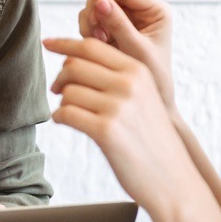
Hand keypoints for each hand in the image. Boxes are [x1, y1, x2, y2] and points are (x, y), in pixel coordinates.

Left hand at [42, 34, 202, 210]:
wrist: (173, 179)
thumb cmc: (153, 139)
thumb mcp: (144, 97)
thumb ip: (117, 76)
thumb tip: (73, 60)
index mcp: (139, 70)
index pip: (91, 46)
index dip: (64, 43)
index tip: (47, 43)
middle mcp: (129, 84)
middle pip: (75, 65)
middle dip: (60, 77)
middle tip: (56, 89)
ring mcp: (118, 107)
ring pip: (68, 91)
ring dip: (62, 102)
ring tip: (70, 113)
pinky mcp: (106, 131)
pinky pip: (66, 114)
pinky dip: (60, 118)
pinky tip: (65, 123)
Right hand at [78, 0, 176, 112]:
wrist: (151, 100)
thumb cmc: (153, 78)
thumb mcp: (137, 50)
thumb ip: (119, 25)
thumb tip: (101, 1)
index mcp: (155, 10)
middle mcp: (140, 10)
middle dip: (97, 6)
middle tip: (95, 29)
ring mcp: (124, 18)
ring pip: (96, 3)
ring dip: (91, 20)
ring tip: (99, 41)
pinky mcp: (110, 28)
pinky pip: (92, 18)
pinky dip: (88, 29)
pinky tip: (98, 44)